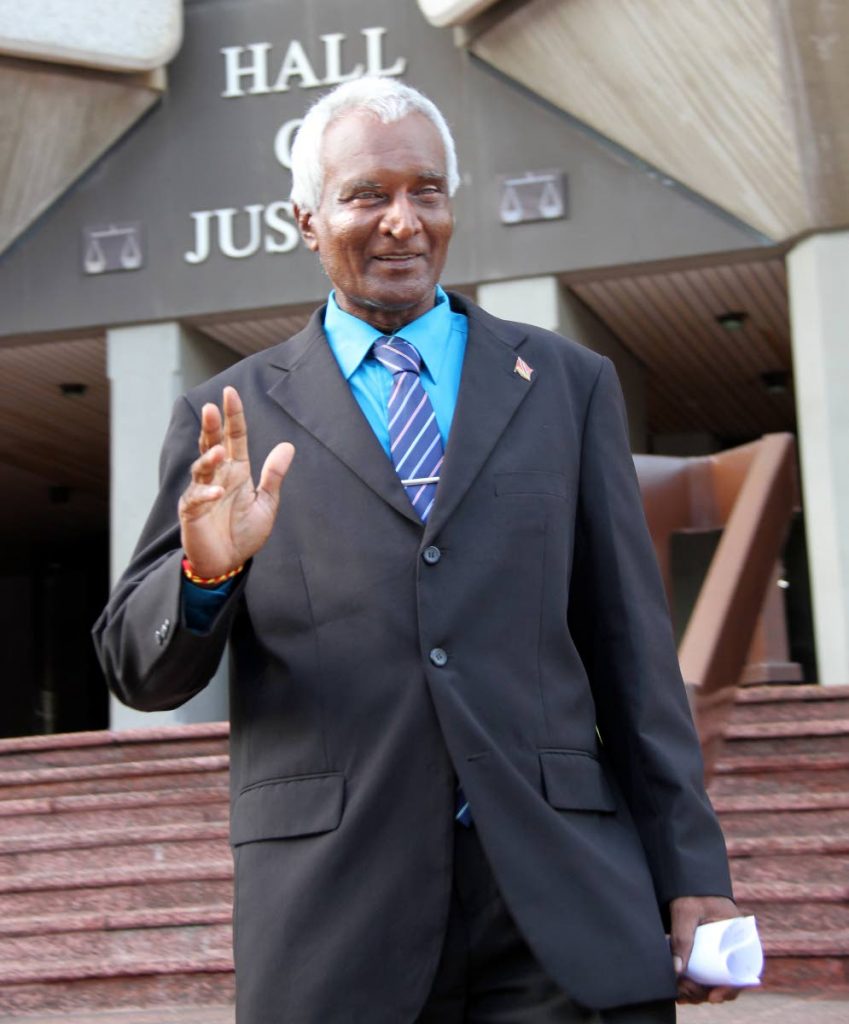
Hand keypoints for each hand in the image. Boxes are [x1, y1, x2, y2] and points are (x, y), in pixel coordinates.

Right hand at [179, 386, 294, 576]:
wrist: (228, 563)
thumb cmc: (244, 532)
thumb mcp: (266, 502)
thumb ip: (274, 475)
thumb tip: (288, 446)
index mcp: (236, 470)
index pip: (234, 437)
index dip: (233, 416)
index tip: (230, 393)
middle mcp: (217, 476)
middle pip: (211, 444)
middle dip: (211, 427)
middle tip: (212, 408)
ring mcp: (202, 491)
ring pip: (201, 467)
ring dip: (208, 458)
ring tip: (217, 449)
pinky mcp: (191, 511)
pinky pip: (196, 498)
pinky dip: (206, 494)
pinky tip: (217, 492)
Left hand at [669, 895, 741, 1004]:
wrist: (684, 882)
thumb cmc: (690, 893)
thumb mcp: (686, 912)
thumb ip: (681, 938)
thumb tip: (677, 972)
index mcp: (740, 937)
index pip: (744, 971)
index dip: (731, 990)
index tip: (714, 997)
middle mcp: (734, 948)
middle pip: (726, 981)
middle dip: (705, 993)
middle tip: (684, 992)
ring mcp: (721, 953)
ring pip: (714, 982)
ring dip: (698, 993)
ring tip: (679, 992)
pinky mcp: (707, 955)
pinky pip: (706, 977)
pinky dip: (695, 987)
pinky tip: (681, 992)